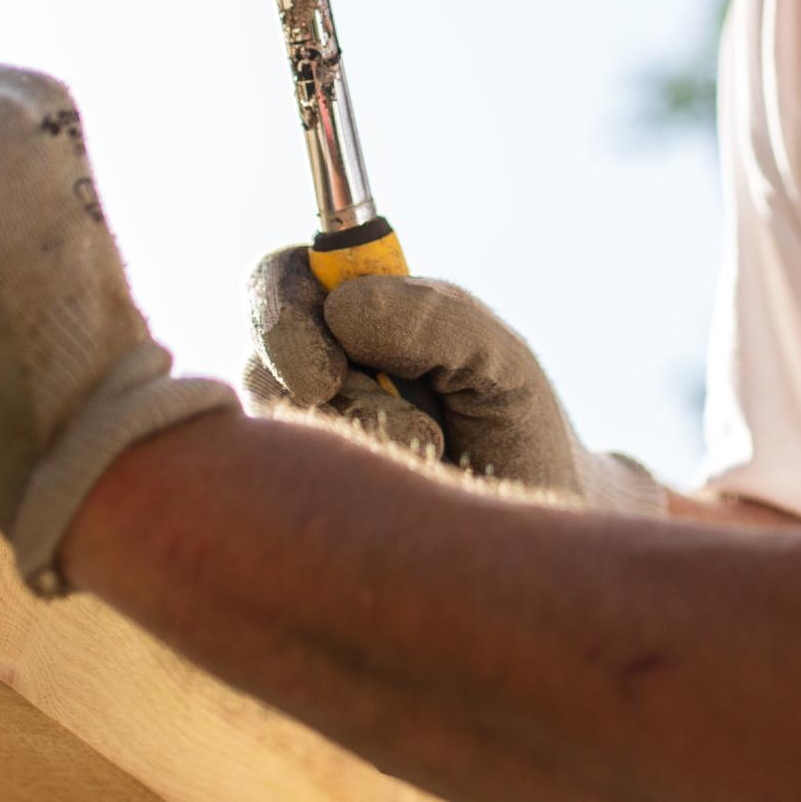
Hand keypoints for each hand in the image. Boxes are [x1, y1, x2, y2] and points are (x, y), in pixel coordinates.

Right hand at [244, 248, 666, 515]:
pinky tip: (407, 481)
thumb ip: (436, 316)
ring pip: (277, 421)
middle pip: (259, 354)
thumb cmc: (516, 426)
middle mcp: (316, 372)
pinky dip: (349, 481)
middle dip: (295, 369)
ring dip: (347, 428)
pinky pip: (293, 482)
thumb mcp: (498, 358)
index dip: (280, 305)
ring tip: (427, 446)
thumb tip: (342, 309)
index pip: (281, 280)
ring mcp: (307, 436)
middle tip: (334, 393)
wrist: (541, 521)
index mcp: (355, 316)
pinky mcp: (307, 495)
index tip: (322, 359)